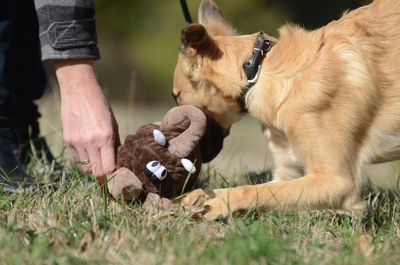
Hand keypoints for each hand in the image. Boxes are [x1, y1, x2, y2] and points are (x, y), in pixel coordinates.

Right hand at [55, 59, 119, 182]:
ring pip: (85, 167)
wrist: (79, 92)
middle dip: (102, 174)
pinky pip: (76, 159)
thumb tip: (117, 159)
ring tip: (97, 157)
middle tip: (106, 171)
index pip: (108, 168)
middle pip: (96, 172)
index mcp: (105, 138)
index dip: (113, 173)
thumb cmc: (100, 106)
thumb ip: (115, 143)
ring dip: (92, 165)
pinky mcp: (68, 141)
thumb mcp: (113, 124)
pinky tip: (87, 150)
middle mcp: (90, 143)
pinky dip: (82, 159)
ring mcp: (77, 142)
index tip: (116, 172)